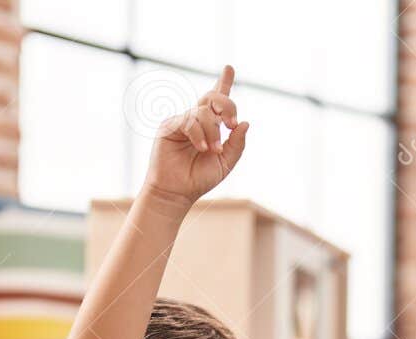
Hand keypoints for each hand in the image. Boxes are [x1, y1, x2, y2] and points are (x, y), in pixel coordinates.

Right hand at [142, 65, 247, 208]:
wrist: (177, 193)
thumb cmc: (199, 179)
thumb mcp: (225, 163)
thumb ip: (237, 144)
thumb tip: (245, 123)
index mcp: (210, 126)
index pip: (218, 101)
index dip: (224, 82)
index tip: (229, 67)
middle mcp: (196, 120)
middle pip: (213, 98)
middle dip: (227, 106)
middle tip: (232, 124)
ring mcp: (182, 121)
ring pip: (203, 112)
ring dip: (213, 131)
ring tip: (213, 150)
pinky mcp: (169, 126)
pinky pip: (189, 121)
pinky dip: (199, 134)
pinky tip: (202, 148)